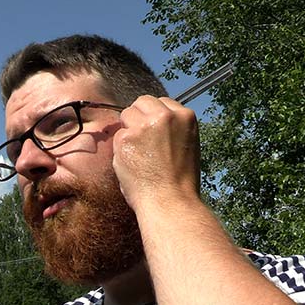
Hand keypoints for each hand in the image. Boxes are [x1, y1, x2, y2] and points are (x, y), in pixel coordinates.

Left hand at [111, 95, 200, 209]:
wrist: (170, 202)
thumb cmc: (179, 182)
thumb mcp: (186, 146)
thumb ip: (171, 130)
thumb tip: (150, 121)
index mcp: (185, 117)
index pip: (162, 102)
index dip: (153, 115)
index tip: (151, 129)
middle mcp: (166, 116)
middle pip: (142, 102)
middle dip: (138, 117)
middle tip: (140, 140)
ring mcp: (144, 125)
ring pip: (126, 115)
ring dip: (128, 131)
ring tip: (138, 155)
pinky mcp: (126, 138)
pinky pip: (117, 137)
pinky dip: (121, 150)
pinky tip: (132, 165)